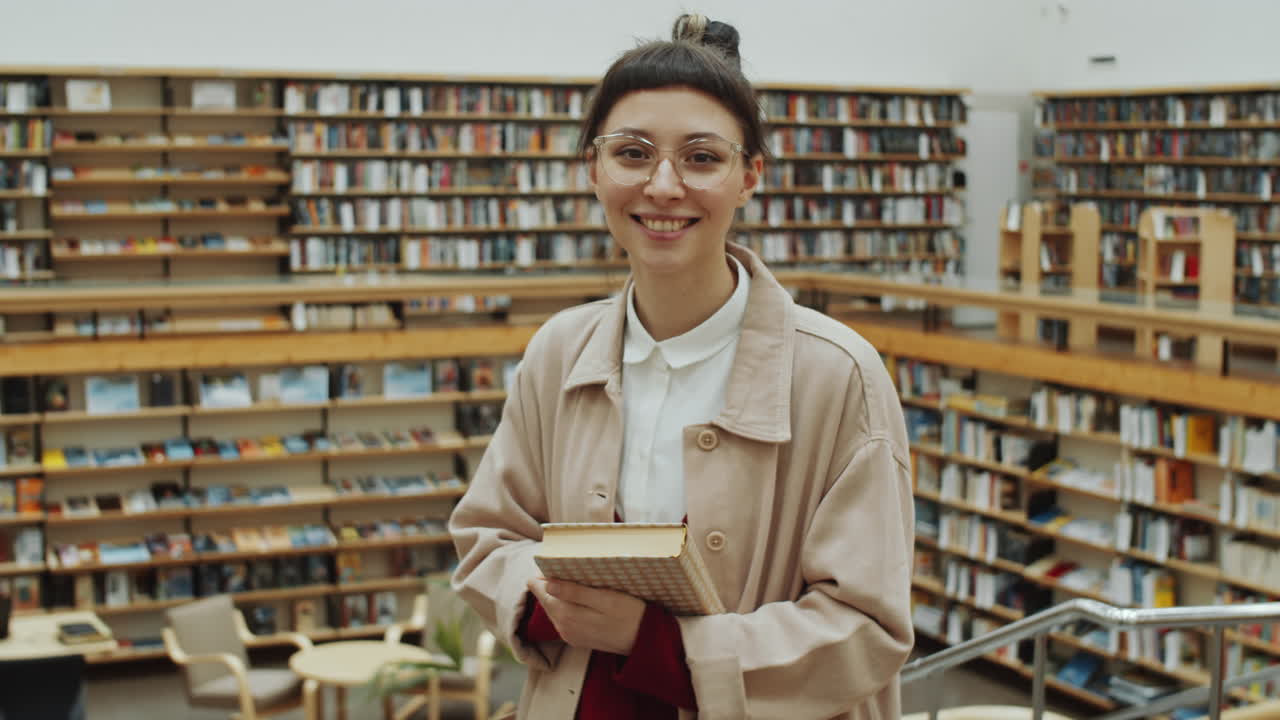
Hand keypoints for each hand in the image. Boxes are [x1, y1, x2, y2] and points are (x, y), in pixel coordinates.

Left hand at [527, 577, 645, 655]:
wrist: (645, 642)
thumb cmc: (630, 615)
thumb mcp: (606, 599)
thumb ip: (575, 592)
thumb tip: (547, 584)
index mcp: (566, 615)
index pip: (540, 590)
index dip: (543, 575)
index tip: (553, 563)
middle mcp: (563, 627)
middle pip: (545, 599)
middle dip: (550, 583)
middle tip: (563, 567)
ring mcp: (569, 635)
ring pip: (553, 609)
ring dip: (558, 594)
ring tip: (571, 579)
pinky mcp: (577, 638)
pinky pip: (563, 618)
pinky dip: (566, 605)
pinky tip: (578, 598)